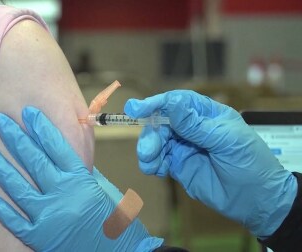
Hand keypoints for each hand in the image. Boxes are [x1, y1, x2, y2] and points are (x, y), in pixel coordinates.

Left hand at [0, 107, 162, 250]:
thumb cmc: (113, 221)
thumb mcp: (102, 189)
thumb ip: (81, 172)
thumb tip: (63, 153)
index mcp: (81, 180)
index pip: (57, 147)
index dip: (41, 127)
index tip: (28, 113)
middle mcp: (63, 194)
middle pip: (35, 161)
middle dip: (16, 138)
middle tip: (1, 121)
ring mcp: (49, 216)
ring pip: (18, 186)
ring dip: (1, 166)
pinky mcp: (39, 237)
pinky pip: (14, 219)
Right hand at [124, 90, 297, 236]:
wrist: (257, 202)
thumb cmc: (250, 165)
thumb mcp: (226, 141)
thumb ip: (196, 125)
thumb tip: (172, 102)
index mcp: (207, 115)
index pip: (178, 102)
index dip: (156, 103)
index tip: (135, 109)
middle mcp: (193, 128)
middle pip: (161, 122)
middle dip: (151, 134)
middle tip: (148, 150)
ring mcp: (184, 147)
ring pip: (156, 141)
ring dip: (148, 150)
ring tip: (150, 164)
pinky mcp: (178, 166)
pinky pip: (158, 160)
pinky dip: (151, 164)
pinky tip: (156, 170)